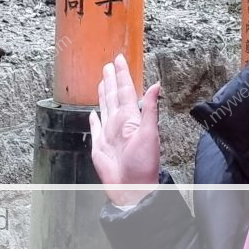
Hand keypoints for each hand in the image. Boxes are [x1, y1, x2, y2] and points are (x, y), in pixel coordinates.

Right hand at [88, 54, 161, 207]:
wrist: (131, 188)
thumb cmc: (143, 164)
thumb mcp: (149, 133)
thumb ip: (150, 109)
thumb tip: (156, 85)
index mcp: (130, 118)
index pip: (125, 90)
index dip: (122, 75)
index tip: (120, 60)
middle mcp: (119, 123)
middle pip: (113, 95)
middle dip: (111, 80)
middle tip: (109, 64)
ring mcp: (108, 134)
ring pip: (104, 107)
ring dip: (102, 93)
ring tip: (101, 80)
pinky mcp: (99, 146)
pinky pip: (94, 128)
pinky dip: (93, 120)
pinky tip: (92, 112)